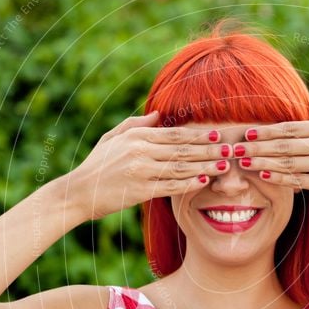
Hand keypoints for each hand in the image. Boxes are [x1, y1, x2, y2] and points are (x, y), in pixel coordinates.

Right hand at [68, 111, 229, 218]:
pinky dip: (189, 184)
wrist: (78, 193)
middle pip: (183, 149)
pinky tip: (204, 181)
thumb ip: (137, 124)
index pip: (175, 134)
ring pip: (181, 167)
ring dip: (205, 166)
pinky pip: (171, 186)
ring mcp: (141, 171)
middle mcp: (140, 151)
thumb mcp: (112, 138)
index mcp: (136, 136)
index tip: (219, 134)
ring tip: (224, 166)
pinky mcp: (140, 190)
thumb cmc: (97, 165)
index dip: (199, 134)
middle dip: (209, 149)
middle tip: (230, 149)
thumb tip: (159, 115)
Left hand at [237, 99, 308, 203]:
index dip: (265, 130)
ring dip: (261, 162)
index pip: (289, 127)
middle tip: (234, 148)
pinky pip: (297, 180)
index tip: (247, 132)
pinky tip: (263, 175)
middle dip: (255, 146)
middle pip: (282, 143)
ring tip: (242, 163)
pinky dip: (278, 177)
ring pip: (285, 162)